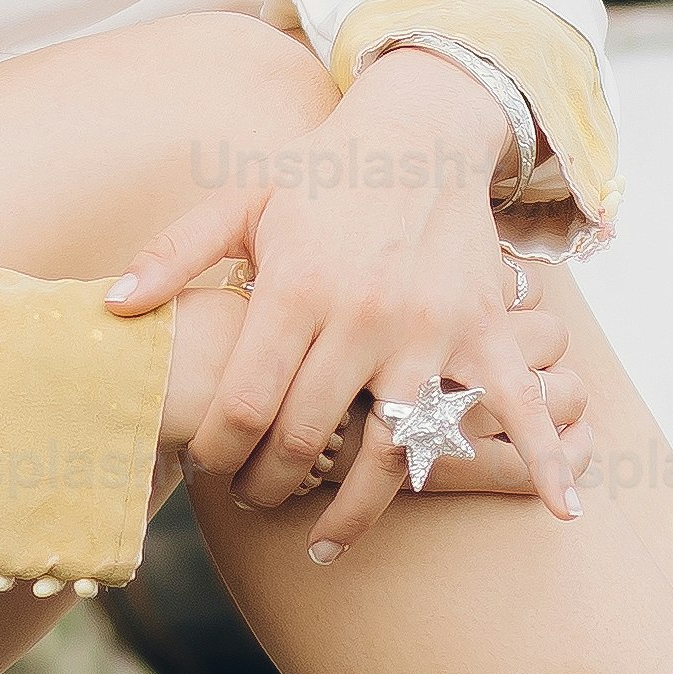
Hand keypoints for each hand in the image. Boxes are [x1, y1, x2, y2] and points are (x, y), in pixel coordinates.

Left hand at [111, 52, 583, 552]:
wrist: (418, 131)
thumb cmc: (320, 175)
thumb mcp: (238, 202)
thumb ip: (172, 256)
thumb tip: (112, 308)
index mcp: (296, 287)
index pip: (244, 404)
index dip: (219, 454)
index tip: (210, 469)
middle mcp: (363, 315)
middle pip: (308, 436)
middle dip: (272, 482)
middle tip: (256, 497)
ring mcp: (431, 329)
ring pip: (394, 447)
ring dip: (358, 508)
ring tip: (325, 542)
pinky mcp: (484, 329)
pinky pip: (521, 403)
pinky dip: (547, 455)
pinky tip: (559, 508)